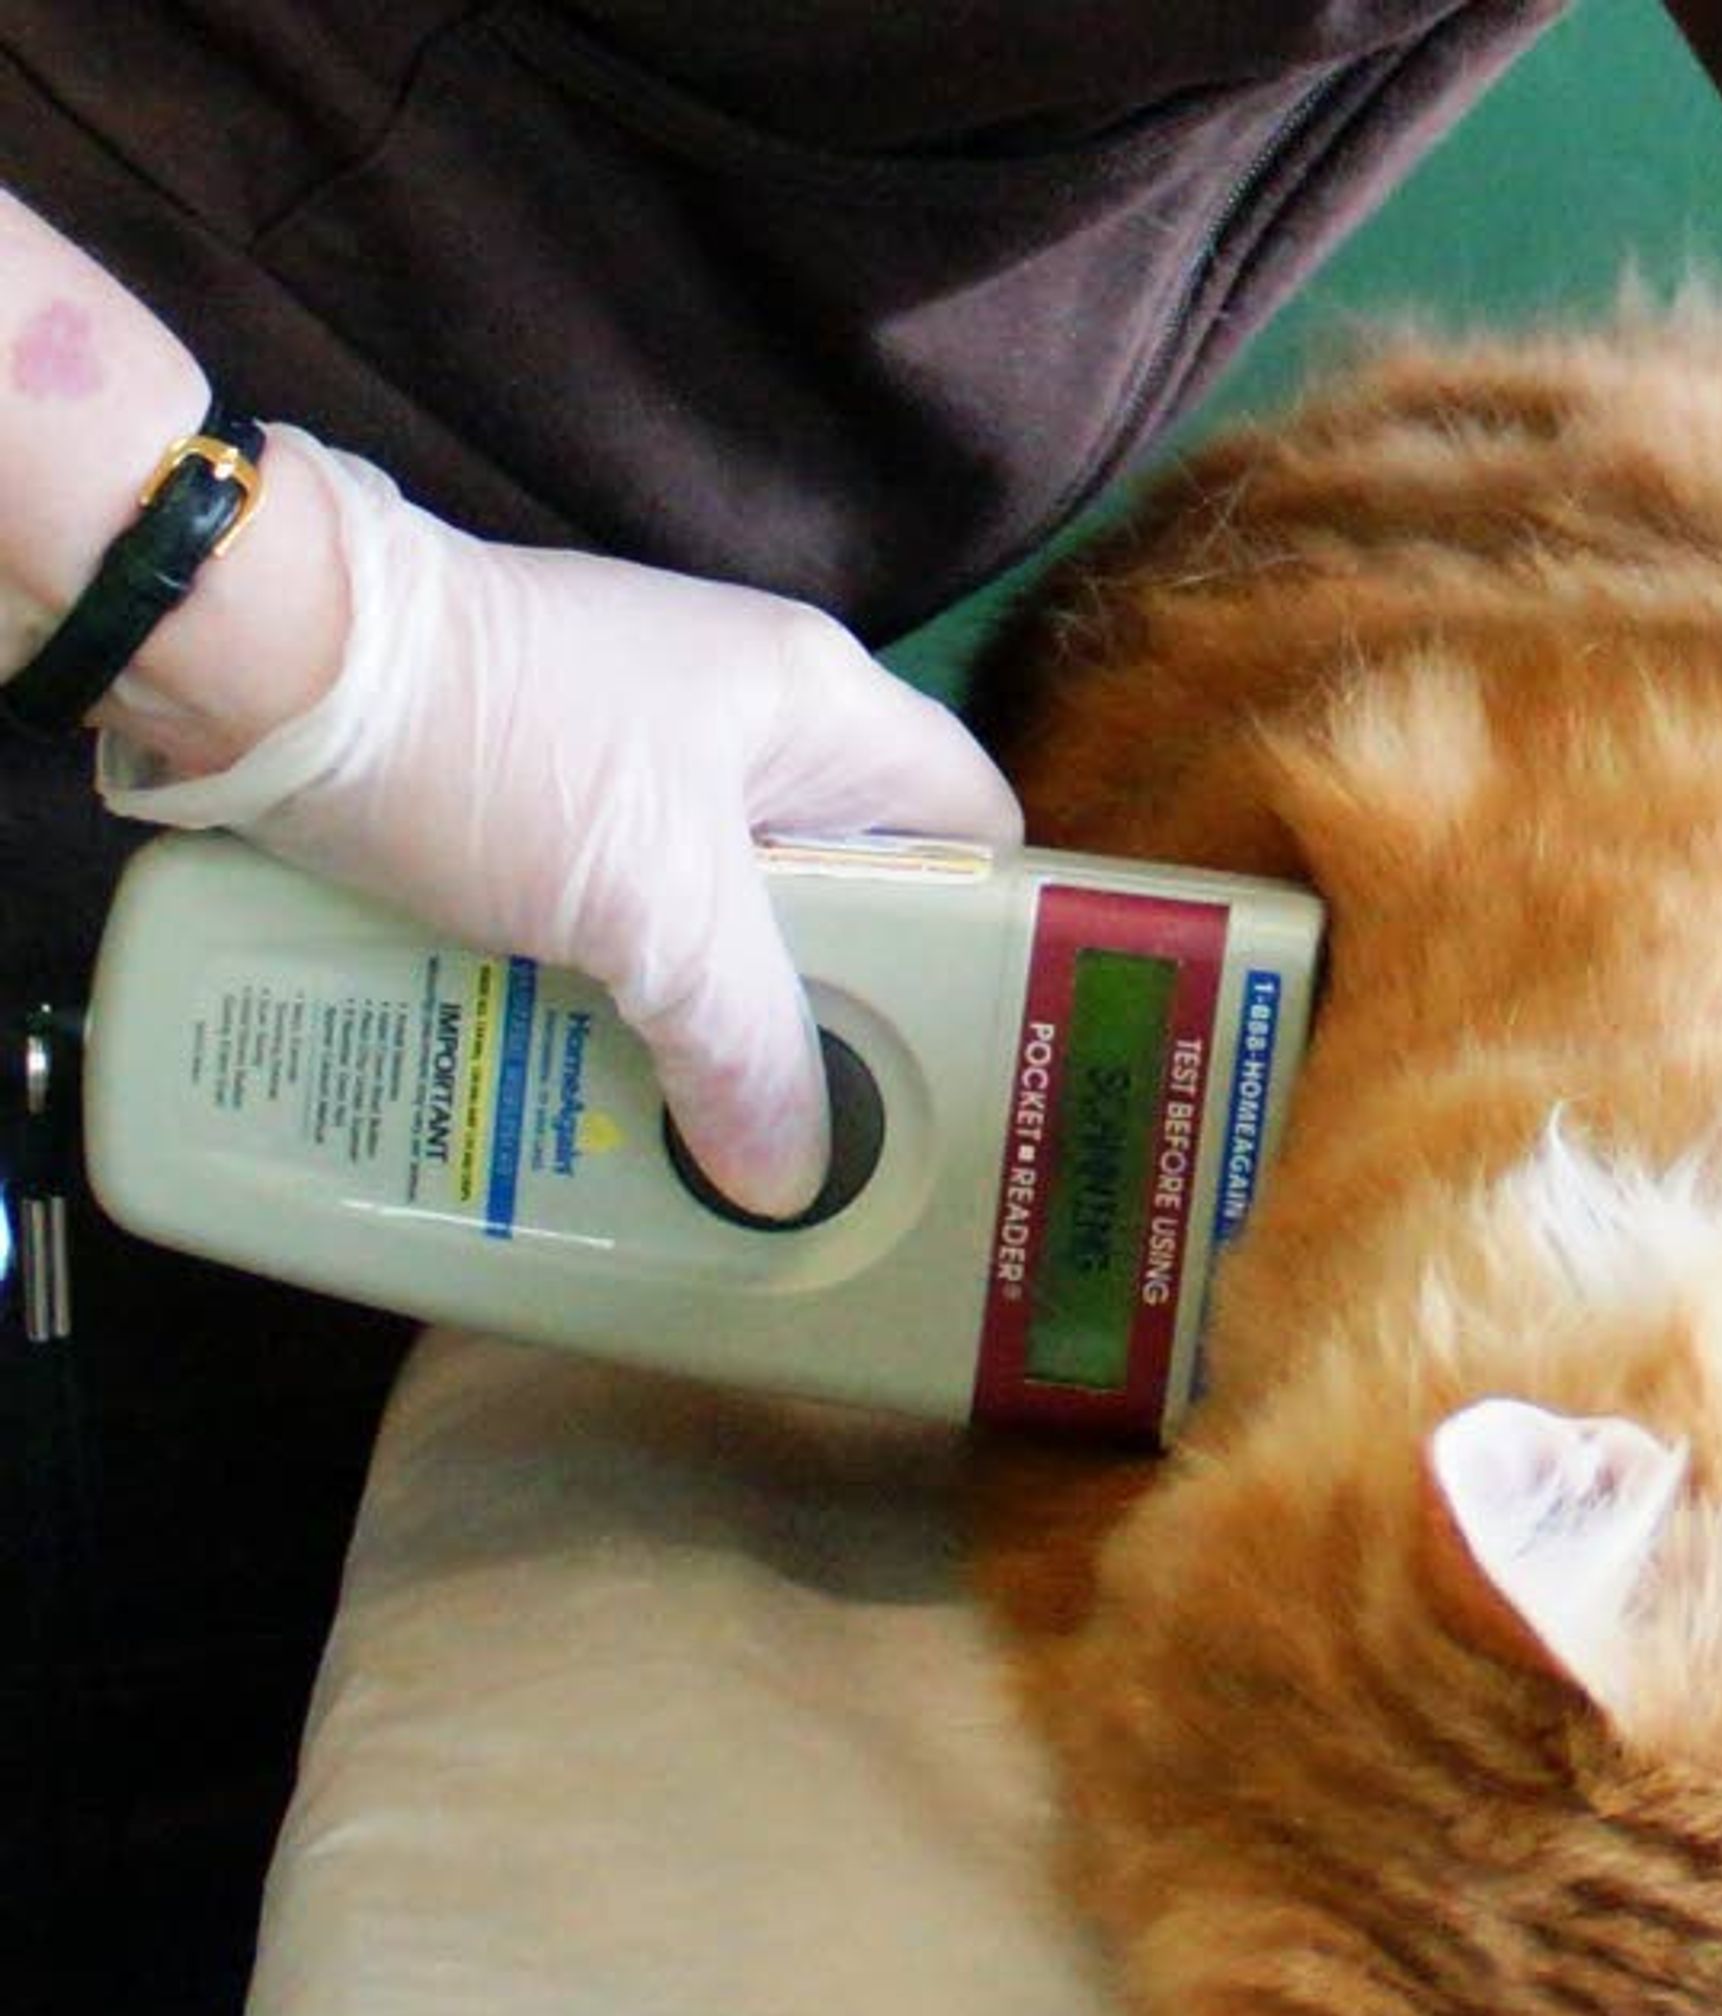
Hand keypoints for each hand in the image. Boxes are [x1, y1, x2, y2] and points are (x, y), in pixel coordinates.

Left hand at [99, 427, 1019, 1215]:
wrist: (252, 651)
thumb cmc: (493, 749)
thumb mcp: (646, 911)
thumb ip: (742, 1049)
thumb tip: (791, 1179)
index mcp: (817, 703)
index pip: (972, 822)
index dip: (990, 936)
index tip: (969, 1055)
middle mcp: (742, 712)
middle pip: (850, 887)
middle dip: (837, 1011)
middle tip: (833, 1129)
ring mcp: (631, 740)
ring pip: (722, 911)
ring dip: (711, 1016)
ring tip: (707, 1131)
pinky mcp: (531, 774)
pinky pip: (616, 904)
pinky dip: (612, 987)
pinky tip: (588, 1066)